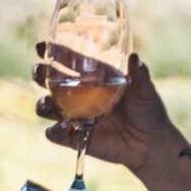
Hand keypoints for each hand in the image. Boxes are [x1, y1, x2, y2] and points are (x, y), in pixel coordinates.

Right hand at [33, 45, 180, 172]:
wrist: (151, 144)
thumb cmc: (149, 111)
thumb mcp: (146, 90)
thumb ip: (139, 75)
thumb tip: (134, 57)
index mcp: (92, 77)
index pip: (66, 61)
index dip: (52, 52)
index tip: (40, 46)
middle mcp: (78, 95)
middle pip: (47, 81)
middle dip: (39, 74)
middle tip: (41, 72)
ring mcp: (74, 116)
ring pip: (45, 107)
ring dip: (42, 104)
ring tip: (49, 103)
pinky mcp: (74, 138)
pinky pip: (53, 134)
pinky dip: (54, 131)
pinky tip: (63, 127)